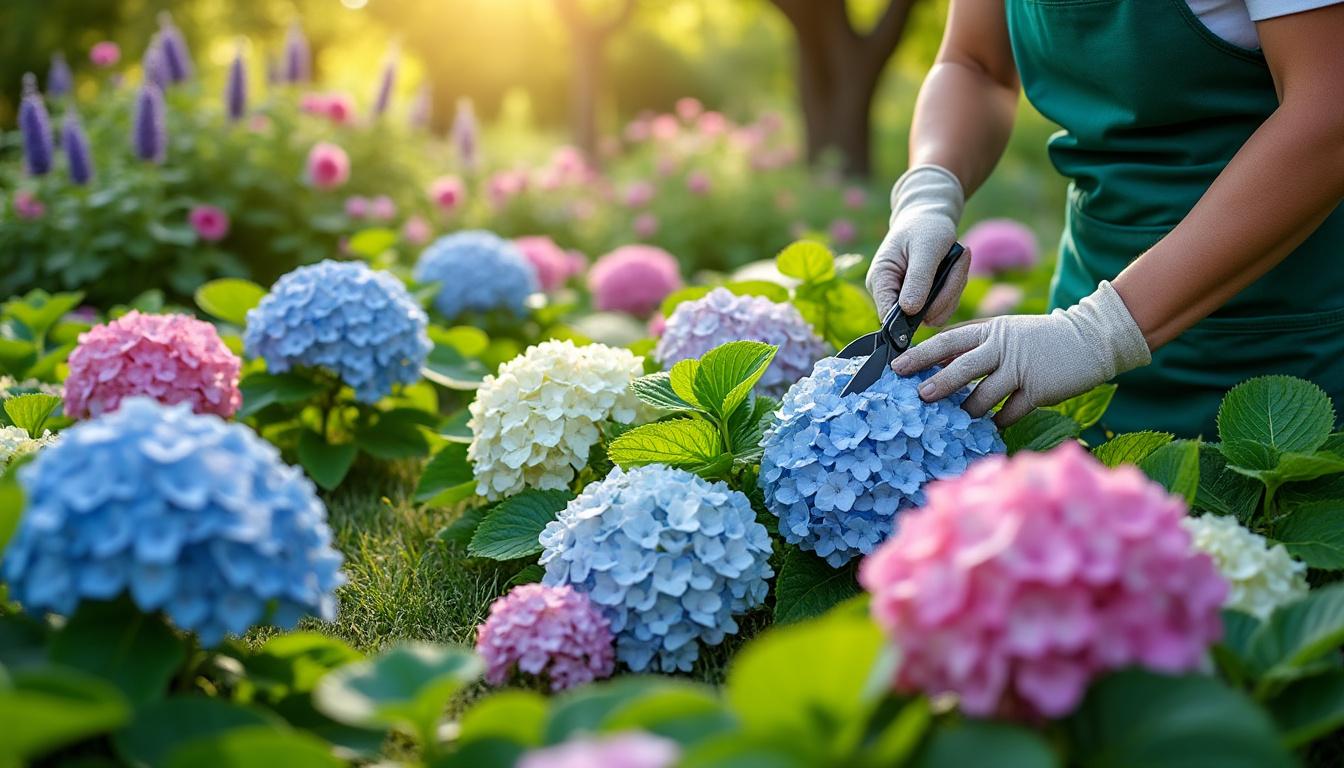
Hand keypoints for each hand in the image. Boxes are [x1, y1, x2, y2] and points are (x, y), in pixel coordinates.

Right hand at [865, 164, 969, 323]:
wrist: (930, 217)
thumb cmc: (925, 227)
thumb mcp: (925, 249)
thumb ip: (918, 280)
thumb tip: (909, 310)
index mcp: (881, 280)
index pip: (889, 316)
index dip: (912, 318)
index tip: (939, 299)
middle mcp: (890, 293)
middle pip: (919, 318)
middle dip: (945, 295)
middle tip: (958, 264)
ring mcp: (908, 298)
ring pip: (936, 314)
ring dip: (953, 290)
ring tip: (958, 261)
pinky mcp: (923, 299)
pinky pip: (944, 307)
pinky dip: (956, 288)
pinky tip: (957, 266)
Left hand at [891, 282, 1151, 426]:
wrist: (1090, 338)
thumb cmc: (1040, 338)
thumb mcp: (1005, 332)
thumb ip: (975, 345)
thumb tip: (938, 361)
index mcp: (990, 331)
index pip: (947, 341)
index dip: (921, 355)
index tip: (898, 367)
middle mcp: (1002, 348)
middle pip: (961, 368)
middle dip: (938, 384)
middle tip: (919, 397)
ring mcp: (1021, 369)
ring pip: (983, 396)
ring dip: (968, 410)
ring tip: (959, 418)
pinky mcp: (1039, 390)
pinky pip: (1010, 413)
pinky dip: (999, 421)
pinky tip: (993, 425)